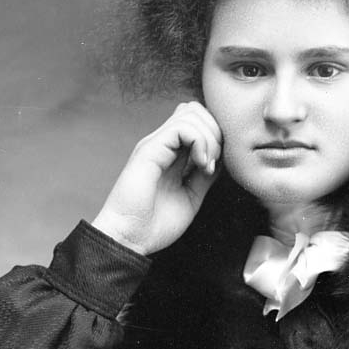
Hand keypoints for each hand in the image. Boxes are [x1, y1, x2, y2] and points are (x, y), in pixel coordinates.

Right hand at [91, 101, 222, 255]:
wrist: (128, 239)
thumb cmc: (154, 224)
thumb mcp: (191, 196)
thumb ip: (204, 175)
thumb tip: (220, 158)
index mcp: (169, 154)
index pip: (196, 121)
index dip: (215, 135)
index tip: (216, 166)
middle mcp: (161, 144)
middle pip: (195, 110)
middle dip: (215, 132)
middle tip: (213, 164)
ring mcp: (154, 144)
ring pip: (191, 113)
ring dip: (209, 138)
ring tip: (206, 166)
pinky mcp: (149, 150)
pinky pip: (181, 127)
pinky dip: (200, 141)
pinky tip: (200, 164)